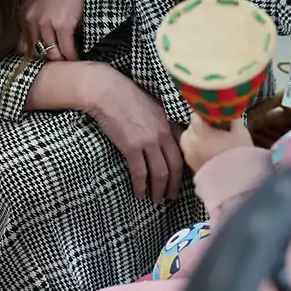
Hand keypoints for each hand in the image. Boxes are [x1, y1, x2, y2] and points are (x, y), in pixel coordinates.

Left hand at [22, 0, 82, 61]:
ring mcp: (46, 24)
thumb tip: (36, 41)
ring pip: (52, 53)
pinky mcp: (62, 25)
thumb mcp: (39, 1)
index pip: (22, 46)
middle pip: (37, 52)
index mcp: (24, 15)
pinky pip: (66, 49)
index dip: (33, 58)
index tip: (41, 65)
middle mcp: (31, 21)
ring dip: (61, 62)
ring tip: (68, 67)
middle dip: (47, 63)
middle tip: (57, 70)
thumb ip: (34, 19)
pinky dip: (72, 56)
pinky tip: (77, 60)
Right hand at [88, 70, 185, 199]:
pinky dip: (140, 186)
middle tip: (172, 197)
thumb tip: (166, 140)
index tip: (182, 179)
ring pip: (160, 173)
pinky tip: (139, 194)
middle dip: (174, 185)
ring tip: (156, 199)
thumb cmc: (127, 96)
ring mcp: (148, 141)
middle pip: (175, 166)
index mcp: (169, 123)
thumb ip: (162, 123)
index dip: (184, 169)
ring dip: (159, 189)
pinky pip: (140, 173)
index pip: (183, 151)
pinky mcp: (131, 147)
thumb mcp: (153, 107)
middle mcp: (163, 134)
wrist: (106, 91)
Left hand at [179, 117, 252, 172]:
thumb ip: (232, 119)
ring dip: (196, 138)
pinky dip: (196, 150)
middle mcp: (189, 141)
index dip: (206, 114)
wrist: (236, 182)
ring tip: (210, 142)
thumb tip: (228, 113)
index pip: (196, 114)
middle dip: (200, 126)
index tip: (215, 117)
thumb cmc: (239, 154)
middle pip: (190, 127)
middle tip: (215, 130)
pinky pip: (190, 152)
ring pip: (188, 140)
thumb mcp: (240, 131)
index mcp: (199, 130)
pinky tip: (209, 153)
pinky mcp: (190, 167)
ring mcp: (188, 155)